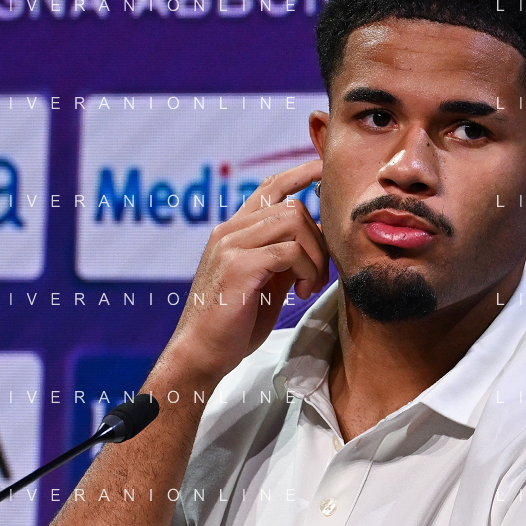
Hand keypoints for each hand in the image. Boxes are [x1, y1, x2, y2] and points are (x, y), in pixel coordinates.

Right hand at [156, 159, 330, 387]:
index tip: (323, 170)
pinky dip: (306, 270)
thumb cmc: (234, 325)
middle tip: (318, 276)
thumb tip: (316, 240)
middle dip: (318, 239)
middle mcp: (229, 231)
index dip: (300, 174)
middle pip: (292, 206)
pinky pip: (290, 251)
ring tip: (309, 286)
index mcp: (233, 232)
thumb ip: (283, 257)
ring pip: (294, 221)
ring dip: (315, 256)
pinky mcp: (238, 265)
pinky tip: (300, 293)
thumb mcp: (264, 282)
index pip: (269, 188)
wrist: (201, 355)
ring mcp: (231, 245)